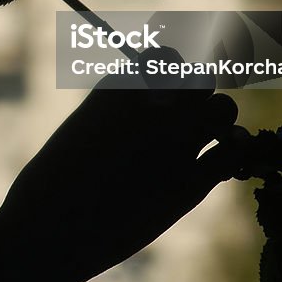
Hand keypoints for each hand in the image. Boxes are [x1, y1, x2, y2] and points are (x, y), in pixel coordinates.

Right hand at [0, 73, 240, 281]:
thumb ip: (121, 108)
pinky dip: (233, 153)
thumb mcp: (84, 127)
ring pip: (224, 107)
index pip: (166, 54)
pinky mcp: (188, 184)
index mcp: (119, 86)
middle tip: (189, 114)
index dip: (174, 68)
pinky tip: (219, 162)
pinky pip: (233, 152)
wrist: (47, 227)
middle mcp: (149, 107)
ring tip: (204, 137)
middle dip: (198, 92)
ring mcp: (172, 143)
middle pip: (200, 76)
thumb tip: (154, 102)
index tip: (170, 85)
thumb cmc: (54, 181)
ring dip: (219, 119)